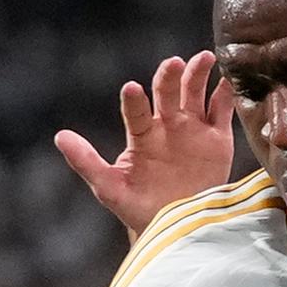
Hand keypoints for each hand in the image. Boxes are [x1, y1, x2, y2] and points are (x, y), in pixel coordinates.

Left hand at [54, 52, 235, 237]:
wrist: (176, 227)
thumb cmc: (138, 207)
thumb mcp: (108, 187)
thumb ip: (86, 161)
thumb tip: (59, 136)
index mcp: (142, 134)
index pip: (135, 111)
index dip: (134, 101)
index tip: (132, 89)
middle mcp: (167, 125)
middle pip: (168, 93)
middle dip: (169, 77)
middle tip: (173, 64)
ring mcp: (192, 129)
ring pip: (195, 93)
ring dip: (198, 74)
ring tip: (203, 58)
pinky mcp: (217, 139)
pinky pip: (222, 111)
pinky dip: (225, 95)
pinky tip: (227, 81)